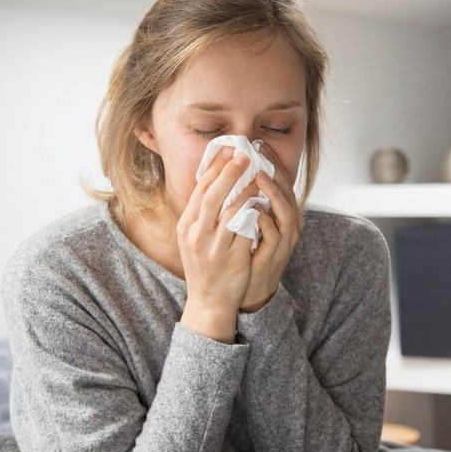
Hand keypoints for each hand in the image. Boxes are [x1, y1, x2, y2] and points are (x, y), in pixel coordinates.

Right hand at [178, 146, 257, 341]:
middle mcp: (197, 235)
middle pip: (213, 196)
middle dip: (229, 172)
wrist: (209, 302)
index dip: (214, 168)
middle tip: (245, 155)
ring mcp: (214, 247)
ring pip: (231, 211)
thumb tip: (216, 181)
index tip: (228, 150)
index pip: (200, 190)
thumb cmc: (205, 267)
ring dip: (246, 191)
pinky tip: (264, 202)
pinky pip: (246, 230)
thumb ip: (202, 214)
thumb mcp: (194, 238)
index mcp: (186, 226)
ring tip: (258, 177)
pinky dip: (255, 213)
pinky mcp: (233, 258)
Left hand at [241, 144, 303, 312]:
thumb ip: (244, 200)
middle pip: (288, 193)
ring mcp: (283, 242)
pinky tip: (253, 209)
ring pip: (286, 213)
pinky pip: (274, 236)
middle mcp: (287, 226)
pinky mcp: (274, 257)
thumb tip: (230, 172)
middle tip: (260, 154)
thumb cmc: (244, 253)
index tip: (258, 144)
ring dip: (273, 194)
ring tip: (259, 177)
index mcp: (280, 214)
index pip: (280, 182)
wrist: (244, 290)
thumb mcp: (246, 222)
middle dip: (275, 172)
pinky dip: (265, 221)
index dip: (272, 162)